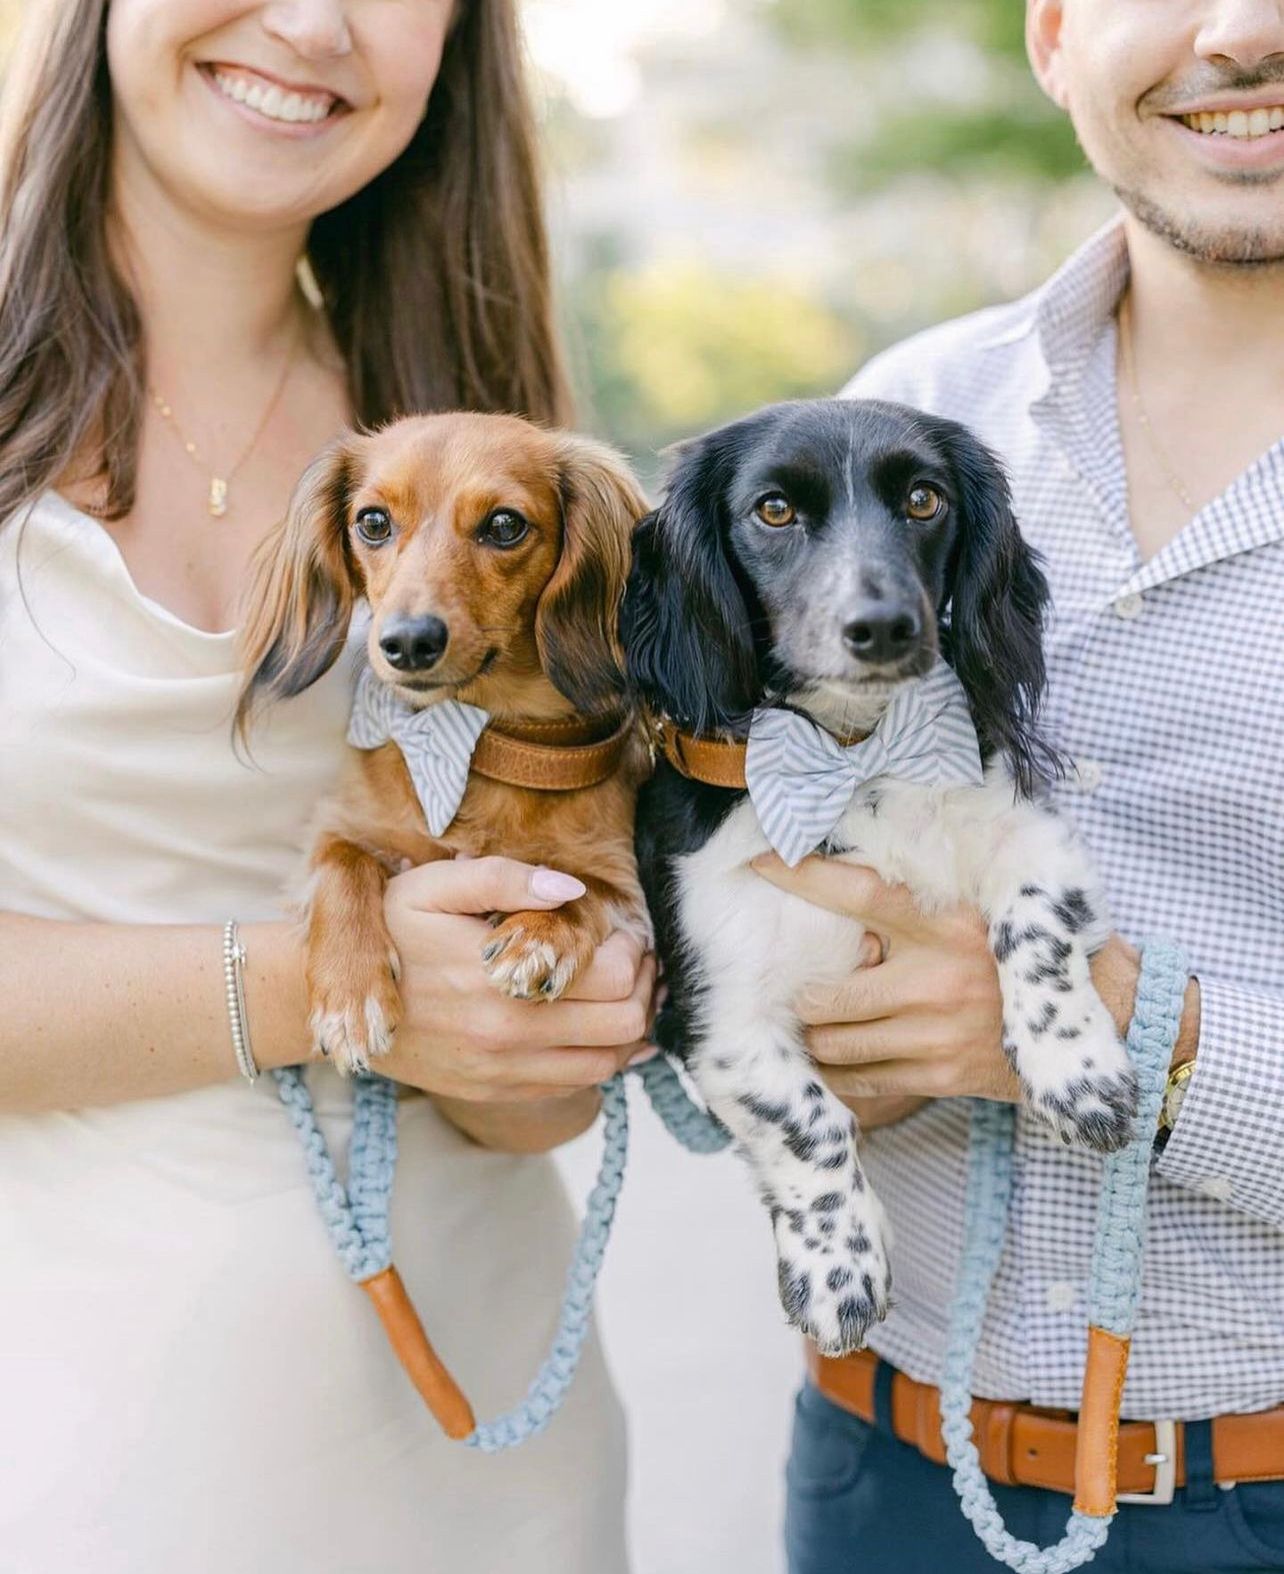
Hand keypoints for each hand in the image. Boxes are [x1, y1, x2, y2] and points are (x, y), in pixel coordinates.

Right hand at [381, 856, 653, 1105]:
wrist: (340, 1005)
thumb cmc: (391, 934)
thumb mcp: (433, 888)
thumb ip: (504, 879)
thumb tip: (572, 889)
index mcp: (502, 979)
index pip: (613, 976)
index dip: (633, 950)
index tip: (622, 931)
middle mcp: (509, 1035)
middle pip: (624, 1024)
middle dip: (643, 988)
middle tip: (635, 961)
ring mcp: (504, 1071)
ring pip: (607, 1062)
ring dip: (628, 1027)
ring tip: (622, 993)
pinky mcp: (496, 1091)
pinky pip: (573, 1085)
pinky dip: (598, 1057)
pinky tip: (595, 1027)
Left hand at [752, 854, 1018, 1106]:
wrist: (1079, 1022)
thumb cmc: (1004, 961)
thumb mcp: (966, 916)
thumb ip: (910, 906)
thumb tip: (835, 889)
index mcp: (945, 924)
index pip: (860, 893)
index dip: (805, 877)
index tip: (760, 865)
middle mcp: (937, 978)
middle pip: (826, 995)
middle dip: (806, 997)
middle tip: (802, 991)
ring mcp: (936, 1034)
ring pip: (834, 1044)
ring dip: (817, 1037)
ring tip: (820, 1026)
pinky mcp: (939, 1077)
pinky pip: (861, 1081)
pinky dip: (840, 1072)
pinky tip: (840, 1060)